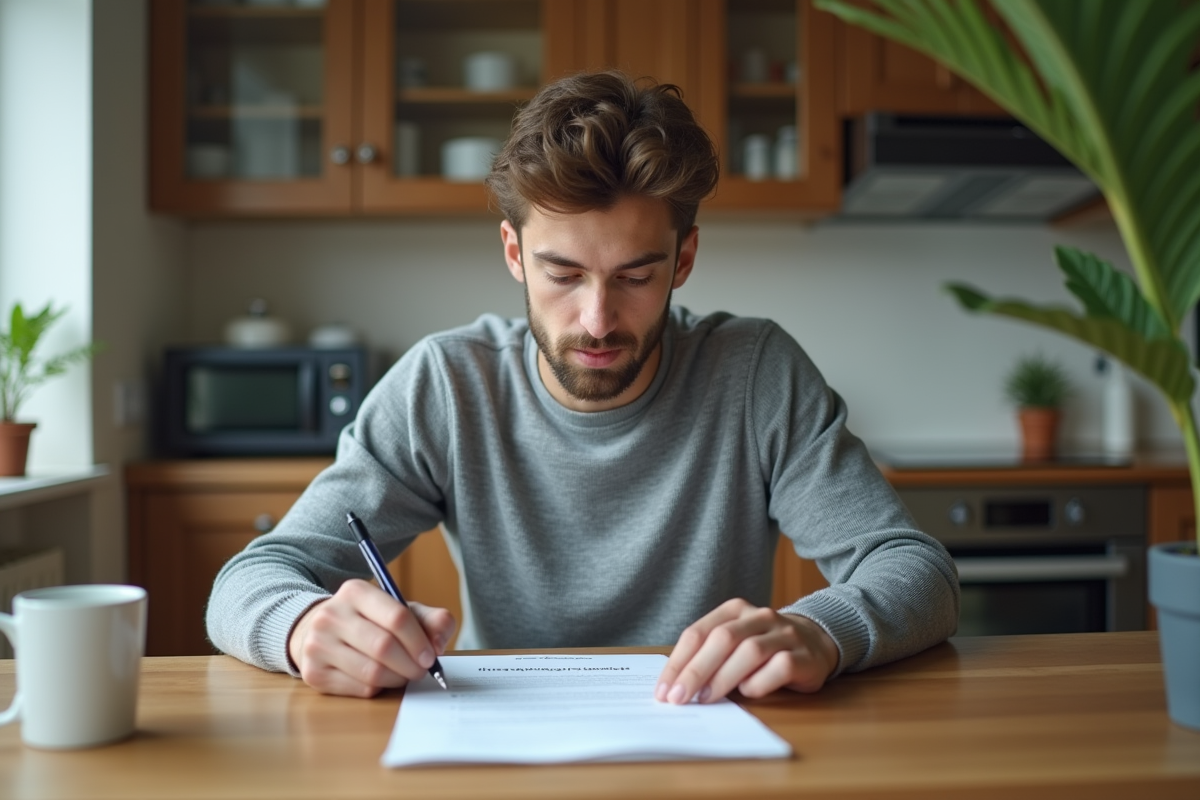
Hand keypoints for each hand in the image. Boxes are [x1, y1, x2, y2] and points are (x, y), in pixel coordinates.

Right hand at [287, 579, 456, 696]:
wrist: (321, 631)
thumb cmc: (370, 621)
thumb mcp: (400, 610)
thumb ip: (431, 620)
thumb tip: (438, 644)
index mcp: (355, 592)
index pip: (397, 617)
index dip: (419, 641)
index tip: (431, 656)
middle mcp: (331, 615)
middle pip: (384, 647)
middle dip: (411, 664)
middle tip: (421, 671)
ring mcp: (317, 645)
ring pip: (372, 672)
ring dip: (397, 679)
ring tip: (402, 674)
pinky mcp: (313, 673)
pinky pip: (359, 689)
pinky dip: (378, 688)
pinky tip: (379, 679)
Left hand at [655, 598, 838, 704]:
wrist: (816, 642)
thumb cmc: (763, 647)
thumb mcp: (734, 643)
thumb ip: (708, 656)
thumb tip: (675, 687)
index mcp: (734, 609)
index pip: (697, 633)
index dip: (678, 663)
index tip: (663, 691)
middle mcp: (759, 616)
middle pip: (721, 640)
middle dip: (695, 671)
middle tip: (678, 699)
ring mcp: (784, 634)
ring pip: (749, 651)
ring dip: (723, 678)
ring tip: (706, 699)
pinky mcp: (804, 656)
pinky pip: (779, 667)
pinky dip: (759, 683)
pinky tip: (748, 693)